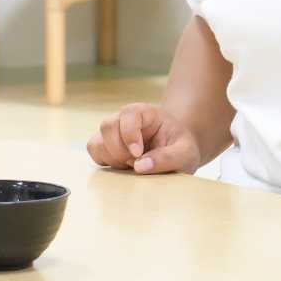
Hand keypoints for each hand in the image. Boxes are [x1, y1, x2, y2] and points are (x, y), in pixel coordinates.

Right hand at [87, 104, 202, 174]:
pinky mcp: (106, 147)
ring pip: (97, 142)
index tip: (137, 153)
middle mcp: (124, 119)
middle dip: (119, 150)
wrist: (176, 151)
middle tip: (136, 161)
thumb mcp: (185, 153)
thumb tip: (139, 167)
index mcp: (145, 113)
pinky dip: (105, 162)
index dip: (129, 134)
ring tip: (131, 164)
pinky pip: (94, 152)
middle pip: (108, 126)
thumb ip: (167, 158)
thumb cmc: (180, 148)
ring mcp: (113, 133)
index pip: (129, 114)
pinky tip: (123, 166)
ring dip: (112, 158)